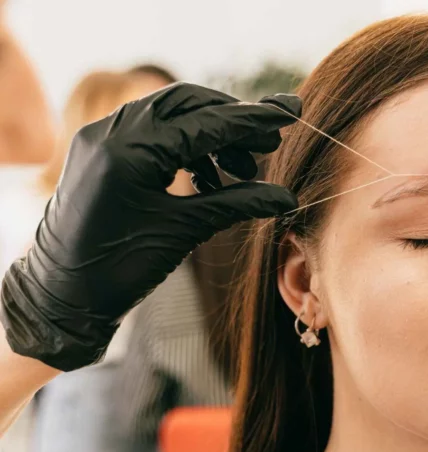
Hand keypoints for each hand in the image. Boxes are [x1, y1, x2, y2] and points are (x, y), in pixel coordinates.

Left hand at [0, 83, 301, 370]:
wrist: (62, 296)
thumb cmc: (119, 268)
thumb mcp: (184, 231)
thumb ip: (236, 204)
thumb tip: (286, 197)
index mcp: (130, 151)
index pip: (204, 122)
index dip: (251, 119)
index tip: (288, 113)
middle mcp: (111, 132)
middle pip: (187, 103)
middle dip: (231, 119)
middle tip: (270, 139)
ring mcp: (101, 138)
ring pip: (169, 115)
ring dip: (210, 135)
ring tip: (243, 169)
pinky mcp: (100, 151)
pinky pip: (150, 133)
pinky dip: (185, 147)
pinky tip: (209, 176)